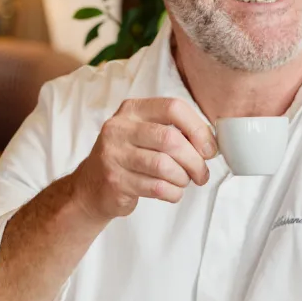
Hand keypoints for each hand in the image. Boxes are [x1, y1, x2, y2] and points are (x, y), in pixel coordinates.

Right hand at [69, 98, 215, 220]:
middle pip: (170, 139)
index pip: (173, 108)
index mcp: (132, 110)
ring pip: (164, 166)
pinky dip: (172, 193)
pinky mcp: (115, 180)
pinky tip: (171, 192)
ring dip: (183, 178)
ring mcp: (114, 155)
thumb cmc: (128, 158)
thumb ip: (174, 132)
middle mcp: (119, 128)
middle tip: (201, 173)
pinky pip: (157, 188)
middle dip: (194, 160)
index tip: (208, 149)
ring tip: (183, 182)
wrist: (91, 186)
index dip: (198, 128)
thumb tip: (210, 144)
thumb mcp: (144, 134)